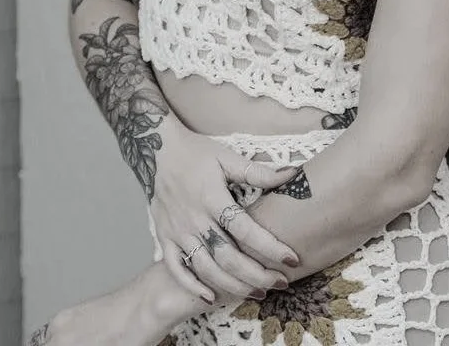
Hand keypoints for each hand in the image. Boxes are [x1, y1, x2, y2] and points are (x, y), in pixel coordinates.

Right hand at [150, 123, 301, 302]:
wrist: (156, 152)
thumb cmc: (196, 153)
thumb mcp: (227, 157)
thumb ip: (258, 171)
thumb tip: (292, 174)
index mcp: (212, 198)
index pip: (246, 229)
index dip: (270, 246)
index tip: (292, 258)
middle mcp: (194, 219)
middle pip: (228, 256)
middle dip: (256, 274)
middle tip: (280, 282)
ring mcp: (178, 232)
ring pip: (206, 268)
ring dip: (232, 285)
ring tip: (257, 292)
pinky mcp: (164, 238)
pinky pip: (177, 269)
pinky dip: (192, 286)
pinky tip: (211, 297)